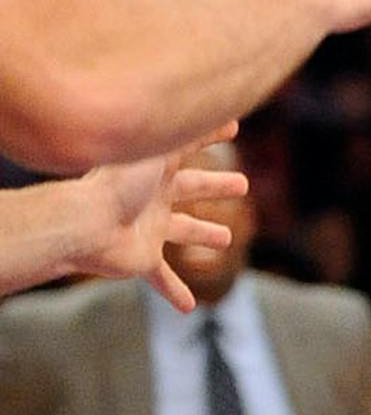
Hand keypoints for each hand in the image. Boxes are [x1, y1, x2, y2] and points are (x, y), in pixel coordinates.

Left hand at [70, 138, 246, 311]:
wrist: (85, 224)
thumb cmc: (117, 185)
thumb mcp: (159, 151)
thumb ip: (187, 133)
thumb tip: (220, 107)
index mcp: (158, 171)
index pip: (189, 147)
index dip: (212, 135)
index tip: (233, 127)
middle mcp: (154, 197)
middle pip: (192, 188)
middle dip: (215, 186)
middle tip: (242, 186)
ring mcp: (149, 229)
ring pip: (182, 231)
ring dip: (201, 234)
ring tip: (225, 240)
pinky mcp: (143, 258)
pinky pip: (161, 278)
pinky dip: (175, 291)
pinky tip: (189, 307)